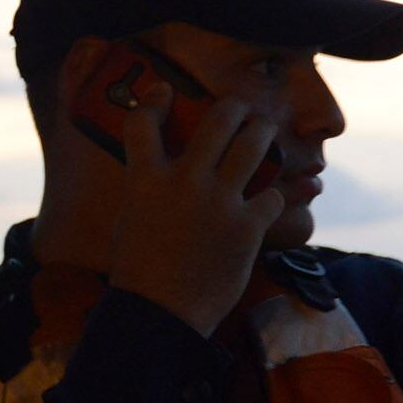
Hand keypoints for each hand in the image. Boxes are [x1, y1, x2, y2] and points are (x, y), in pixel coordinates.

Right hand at [94, 55, 282, 335]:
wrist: (160, 313)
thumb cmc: (139, 272)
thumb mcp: (131, 219)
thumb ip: (147, 189)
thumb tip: (158, 173)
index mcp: (145, 179)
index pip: (143, 123)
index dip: (154, 100)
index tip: (164, 89)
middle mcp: (184, 181)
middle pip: (217, 122)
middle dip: (233, 107)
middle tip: (240, 107)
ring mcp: (219, 202)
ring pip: (253, 146)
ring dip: (262, 132)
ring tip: (264, 128)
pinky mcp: (247, 227)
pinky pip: (271, 195)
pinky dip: (271, 196)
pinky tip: (268, 199)